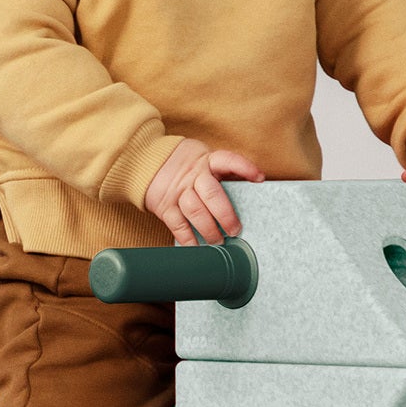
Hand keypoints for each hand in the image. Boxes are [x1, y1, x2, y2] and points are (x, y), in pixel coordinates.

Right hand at [143, 139, 264, 245]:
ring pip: (195, 211)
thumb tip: (251, 188)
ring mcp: (177, 191)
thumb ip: (221, 172)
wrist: (146, 161)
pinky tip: (197, 247)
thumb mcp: (202, 159)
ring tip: (218, 241)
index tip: (259, 178)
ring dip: (209, 230)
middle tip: (235, 230)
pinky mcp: (164, 206)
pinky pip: (178, 225)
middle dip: (226, 215)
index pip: (227, 161)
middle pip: (212, 194)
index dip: (244, 168)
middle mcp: (193, 176)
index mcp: (206, 161)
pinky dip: (188, 239)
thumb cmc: (184, 165)